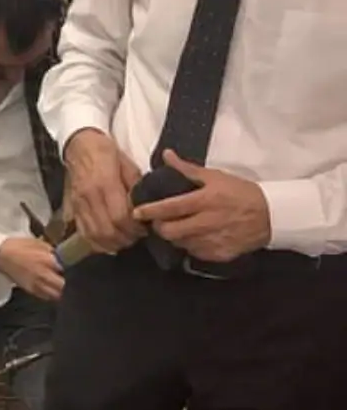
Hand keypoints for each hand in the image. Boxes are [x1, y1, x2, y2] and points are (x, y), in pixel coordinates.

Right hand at [0, 237, 64, 301]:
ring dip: (58, 290)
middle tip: (62, 278)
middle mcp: (45, 274)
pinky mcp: (30, 289)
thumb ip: (50, 249)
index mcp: (48, 260)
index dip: (65, 268)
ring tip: (57, 286)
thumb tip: (58, 256)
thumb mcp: (36, 242)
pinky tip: (48, 289)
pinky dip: (49, 294)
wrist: (0, 255)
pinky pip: (45, 296)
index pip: (65, 269)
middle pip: (63, 284)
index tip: (64, 268)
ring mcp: (38, 283)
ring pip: (56, 294)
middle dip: (65, 282)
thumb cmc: (17, 246)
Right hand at [64, 129, 145, 253]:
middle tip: (137, 235)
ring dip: (112, 243)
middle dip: (126, 238)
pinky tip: (109, 241)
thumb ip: (136, 188)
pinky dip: (97, 242)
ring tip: (125, 238)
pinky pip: (83, 233)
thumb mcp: (128, 165)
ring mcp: (79, 204)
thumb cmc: (107, 153)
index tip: (145, 227)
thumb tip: (146, 208)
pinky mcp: (73, 208)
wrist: (80, 145)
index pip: (120, 217)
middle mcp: (89, 197)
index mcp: (105, 183)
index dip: (135, 228)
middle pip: (107, 231)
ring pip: (94, 235)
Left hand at [131, 150, 271, 261]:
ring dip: (175, 237)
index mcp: (205, 201)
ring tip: (176, 228)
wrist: (272, 215)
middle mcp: (208, 222)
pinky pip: (196, 254)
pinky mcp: (221, 255)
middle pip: (171, 232)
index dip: (150, 211)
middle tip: (158, 222)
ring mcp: (215, 241)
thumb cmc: (241, 192)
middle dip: (160, 227)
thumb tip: (166, 155)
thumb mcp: (215, 177)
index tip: (137, 212)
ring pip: (181, 244)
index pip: (170, 208)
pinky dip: (190, 246)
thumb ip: (187, 169)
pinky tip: (192, 238)